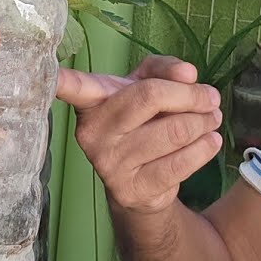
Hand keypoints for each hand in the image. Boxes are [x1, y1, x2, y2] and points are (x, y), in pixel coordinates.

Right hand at [56, 55, 223, 215]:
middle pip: (149, 97)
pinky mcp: (131, 190)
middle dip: (190, 95)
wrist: (140, 183)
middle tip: (210, 97)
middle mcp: (92, 132)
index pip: (72, 87)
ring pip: (173, 131)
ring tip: (212, 117)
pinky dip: (204, 148)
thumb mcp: (147, 85)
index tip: (48, 71)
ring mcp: (109, 164)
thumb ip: (165, 70)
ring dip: (203, 122)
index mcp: (92, 101)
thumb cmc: (141, 121)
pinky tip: (210, 140)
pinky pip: (180, 164)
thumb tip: (188, 74)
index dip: (59, 79)